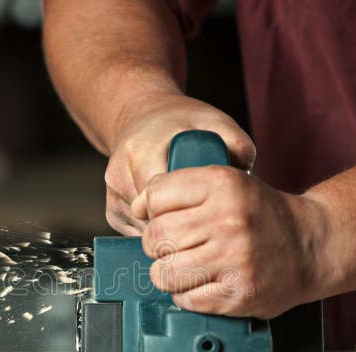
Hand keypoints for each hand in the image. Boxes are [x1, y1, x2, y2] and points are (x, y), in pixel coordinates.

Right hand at [104, 92, 254, 234]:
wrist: (144, 114)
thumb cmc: (183, 121)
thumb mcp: (215, 122)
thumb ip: (236, 145)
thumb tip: (244, 180)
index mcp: (143, 151)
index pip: (161, 200)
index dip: (189, 213)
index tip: (211, 215)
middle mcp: (120, 172)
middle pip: (151, 219)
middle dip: (180, 226)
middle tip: (207, 224)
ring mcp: (112, 193)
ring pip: (142, 230)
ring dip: (169, 232)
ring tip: (193, 219)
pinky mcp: (111, 208)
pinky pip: (134, 233)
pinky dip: (156, 232)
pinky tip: (174, 219)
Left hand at [131, 165, 327, 318]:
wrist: (311, 246)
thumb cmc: (258, 215)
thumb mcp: (226, 183)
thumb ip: (180, 188)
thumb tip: (135, 206)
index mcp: (223, 184)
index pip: (155, 197)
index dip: (151, 211)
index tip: (162, 218)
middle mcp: (229, 219)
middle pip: (155, 237)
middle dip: (157, 246)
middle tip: (176, 247)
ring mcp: (235, 259)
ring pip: (164, 273)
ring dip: (168, 274)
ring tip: (188, 268)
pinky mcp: (239, 294)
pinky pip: (185, 299)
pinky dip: (188, 295)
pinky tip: (206, 284)